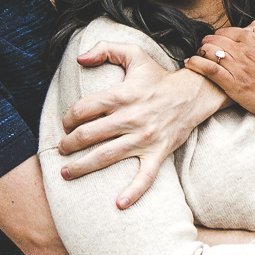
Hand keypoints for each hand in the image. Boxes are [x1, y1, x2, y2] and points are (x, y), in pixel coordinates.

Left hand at [59, 41, 223, 208]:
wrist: (193, 94)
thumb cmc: (158, 76)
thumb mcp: (134, 54)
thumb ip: (105, 49)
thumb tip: (79, 58)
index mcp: (121, 95)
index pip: (84, 109)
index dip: (68, 118)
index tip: (66, 123)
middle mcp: (130, 118)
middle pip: (89, 135)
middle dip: (69, 144)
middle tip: (61, 149)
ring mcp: (144, 138)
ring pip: (106, 156)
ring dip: (83, 167)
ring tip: (66, 173)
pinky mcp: (157, 153)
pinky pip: (145, 176)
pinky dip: (133, 192)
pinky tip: (119, 204)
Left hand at [183, 20, 254, 125]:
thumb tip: (251, 24)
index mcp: (254, 39)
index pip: (225, 31)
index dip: (217, 37)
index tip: (215, 43)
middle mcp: (244, 50)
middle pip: (214, 40)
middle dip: (206, 44)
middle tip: (204, 50)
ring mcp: (238, 67)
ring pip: (209, 51)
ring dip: (200, 53)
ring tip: (198, 57)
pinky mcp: (233, 84)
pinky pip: (208, 69)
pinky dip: (196, 64)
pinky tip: (190, 63)